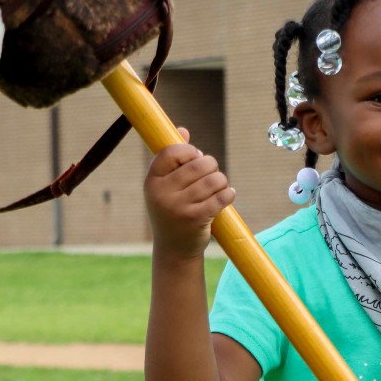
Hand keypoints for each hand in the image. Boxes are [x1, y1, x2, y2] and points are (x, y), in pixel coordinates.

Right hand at [144, 136, 235, 258]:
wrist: (174, 250)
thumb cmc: (172, 211)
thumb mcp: (166, 187)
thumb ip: (173, 159)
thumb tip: (183, 130)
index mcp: (152, 181)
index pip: (171, 152)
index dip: (189, 151)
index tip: (196, 158)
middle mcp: (162, 193)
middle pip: (198, 164)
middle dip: (211, 165)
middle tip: (212, 174)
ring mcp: (178, 207)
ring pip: (213, 180)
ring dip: (221, 180)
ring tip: (220, 186)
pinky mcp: (196, 219)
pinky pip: (221, 197)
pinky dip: (228, 193)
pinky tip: (228, 194)